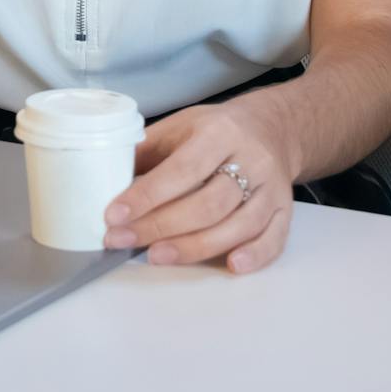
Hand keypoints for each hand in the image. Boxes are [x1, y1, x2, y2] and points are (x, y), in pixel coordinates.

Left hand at [101, 101, 293, 274]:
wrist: (272, 128)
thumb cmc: (216, 131)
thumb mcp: (180, 125)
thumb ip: (147, 150)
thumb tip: (104, 178)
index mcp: (220, 133)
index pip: (182, 169)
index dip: (148, 195)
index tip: (114, 215)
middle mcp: (251, 159)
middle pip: (208, 203)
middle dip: (161, 226)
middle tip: (122, 240)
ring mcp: (272, 187)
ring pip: (238, 225)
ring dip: (195, 246)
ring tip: (157, 256)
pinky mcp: (286, 210)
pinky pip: (274, 238)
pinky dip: (255, 255)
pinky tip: (231, 266)